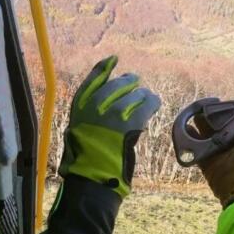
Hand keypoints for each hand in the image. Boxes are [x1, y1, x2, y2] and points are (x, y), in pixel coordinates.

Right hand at [58, 55, 160, 197]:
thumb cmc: (85, 155)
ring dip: (142, 95)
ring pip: (135, 93)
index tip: (114, 59)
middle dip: (129, 82)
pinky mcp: (131, 122)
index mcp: (80, 105)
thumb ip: (90, 110)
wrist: (92, 174)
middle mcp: (96, 104)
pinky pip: (147, 104)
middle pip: (118, 83)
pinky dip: (153, 102)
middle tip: (136, 83)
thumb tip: (103, 98)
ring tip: (146, 98)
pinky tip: (155, 102)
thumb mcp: (78, 128)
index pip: (94, 77)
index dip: (104, 67)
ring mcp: (114, 112)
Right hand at [198, 84, 233, 206]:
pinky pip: (194, 147)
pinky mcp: (206, 160)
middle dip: (210, 115)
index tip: (220, 101)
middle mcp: (232, 141)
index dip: (229, 108)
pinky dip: (188, 139)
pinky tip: (183, 129)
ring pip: (205, 133)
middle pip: (218, 123)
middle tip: (202, 107)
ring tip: (191, 114)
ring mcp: (218, 151)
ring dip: (198, 124)